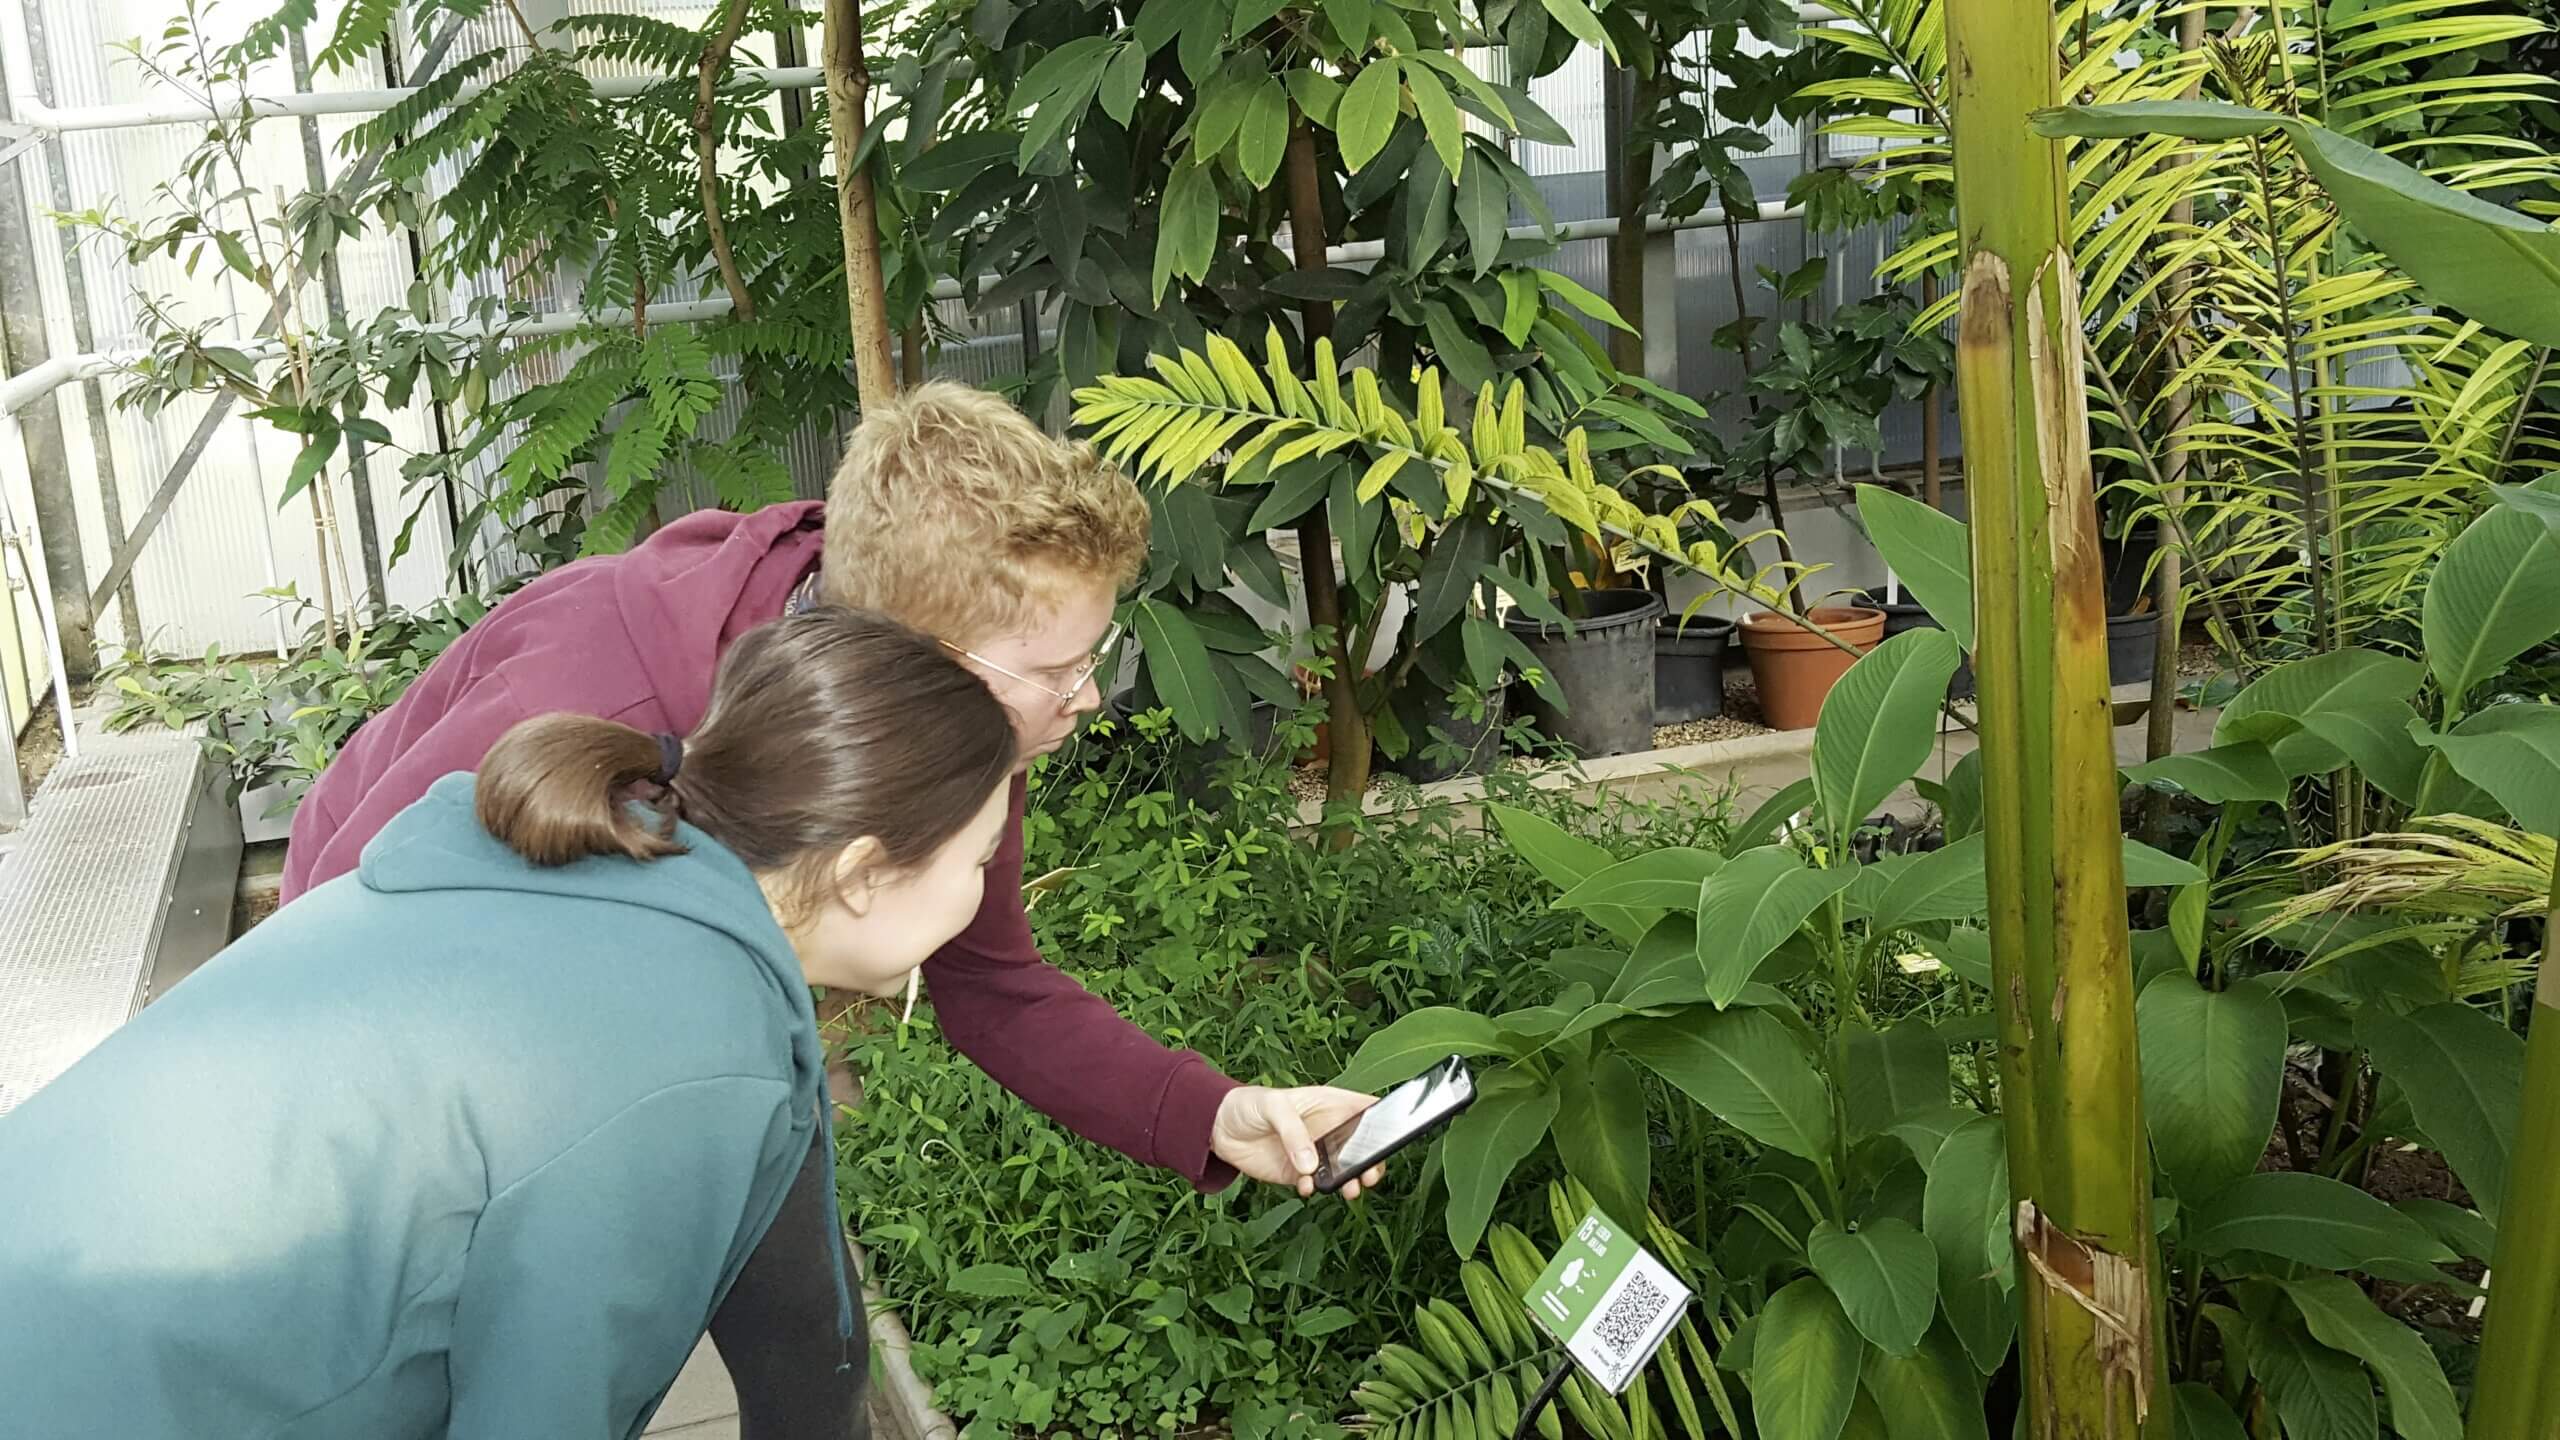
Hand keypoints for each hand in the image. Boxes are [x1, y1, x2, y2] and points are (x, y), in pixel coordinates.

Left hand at [1211, 1085, 1385, 1199]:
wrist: (1217, 1129)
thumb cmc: (1248, 1104)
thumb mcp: (1273, 1107)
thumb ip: (1293, 1132)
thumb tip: (1311, 1164)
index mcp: (1329, 1104)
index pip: (1364, 1109)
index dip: (1383, 1119)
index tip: (1392, 1134)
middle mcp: (1327, 1130)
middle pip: (1361, 1145)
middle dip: (1371, 1160)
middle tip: (1371, 1174)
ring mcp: (1314, 1153)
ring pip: (1343, 1170)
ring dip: (1349, 1180)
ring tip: (1349, 1189)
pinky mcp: (1297, 1174)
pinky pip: (1315, 1184)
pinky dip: (1314, 1188)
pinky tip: (1304, 1186)